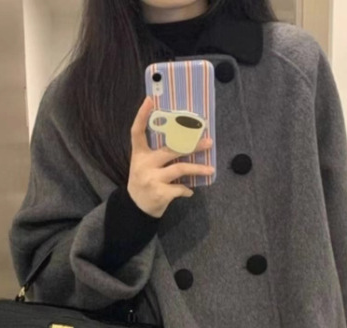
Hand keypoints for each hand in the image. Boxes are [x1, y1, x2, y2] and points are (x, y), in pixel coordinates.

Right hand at [128, 96, 214, 217]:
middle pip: (170, 149)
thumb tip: (184, 141)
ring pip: (180, 168)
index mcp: (138, 154)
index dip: (142, 115)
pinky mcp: (160, 193)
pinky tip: (189, 191)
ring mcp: (152, 179)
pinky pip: (180, 188)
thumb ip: (158, 154)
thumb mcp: (144, 165)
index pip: (137, 131)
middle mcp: (144, 164)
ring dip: (198, 169)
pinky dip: (187, 189)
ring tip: (210, 170)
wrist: (136, 208)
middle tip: (209, 142)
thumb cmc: (144, 182)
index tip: (150, 100)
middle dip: (192, 145)